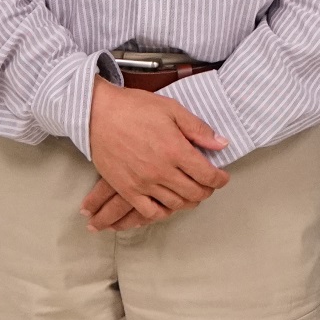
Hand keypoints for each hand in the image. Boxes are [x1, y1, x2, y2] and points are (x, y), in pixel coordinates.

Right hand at [81, 79, 228, 226]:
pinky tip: (167, 203)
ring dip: (188, 201)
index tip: (222, 177)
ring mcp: (143, 184)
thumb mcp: (172, 109)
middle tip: (208, 184)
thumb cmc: (135, 107)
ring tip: (190, 192)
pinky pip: (150, 212)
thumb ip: (198, 129)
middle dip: (207, 190)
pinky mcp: (127, 190)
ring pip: (175, 204)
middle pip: (194, 193)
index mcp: (175, 150)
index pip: (207, 175)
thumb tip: (221, 144)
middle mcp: (161, 171)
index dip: (220, 179)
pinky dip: (164, 211)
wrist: (97, 113)